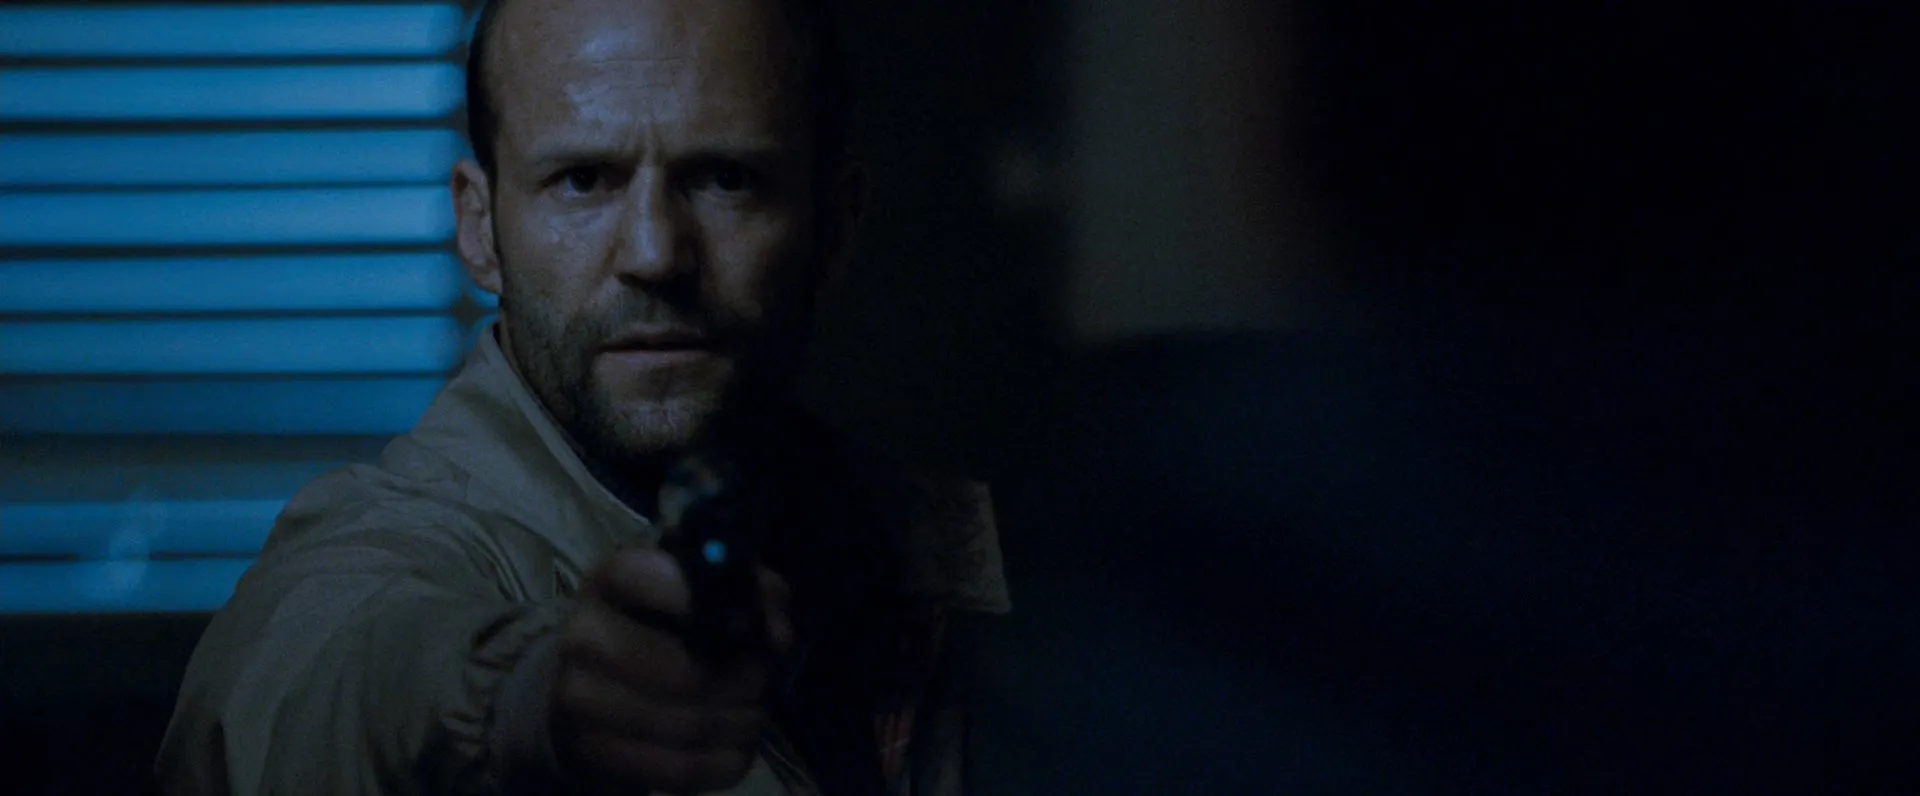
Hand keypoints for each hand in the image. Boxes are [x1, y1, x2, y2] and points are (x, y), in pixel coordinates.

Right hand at [552, 547, 793, 793]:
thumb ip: (745, 590)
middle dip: (744, 679)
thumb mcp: (697, 591)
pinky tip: (735, 745)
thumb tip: (775, 630)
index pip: (637, 576)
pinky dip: (724, 761)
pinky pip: (680, 770)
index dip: (694, 597)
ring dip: (740, 722)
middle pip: (683, 671)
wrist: (589, 689)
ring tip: (754, 712)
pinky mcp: (594, 754)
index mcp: (609, 580)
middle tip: (765, 679)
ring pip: (688, 726)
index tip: (746, 619)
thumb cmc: (658, 626)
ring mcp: (580, 700)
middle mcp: (583, 636)